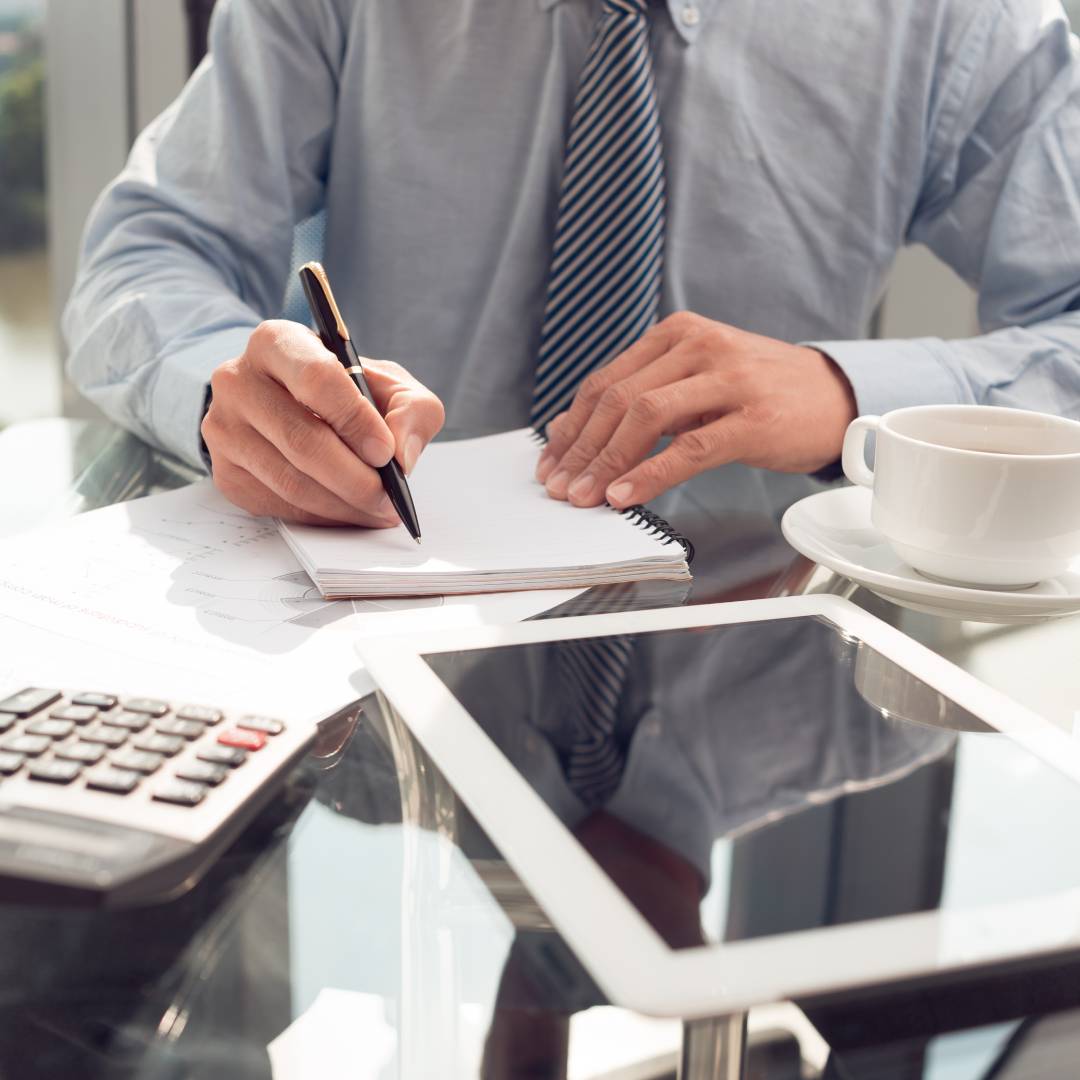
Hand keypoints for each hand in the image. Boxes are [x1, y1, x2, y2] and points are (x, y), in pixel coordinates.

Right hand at [202, 319, 444, 524]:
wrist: (292, 405)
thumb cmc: (344, 391)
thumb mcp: (389, 384)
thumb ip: (411, 409)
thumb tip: (401, 455)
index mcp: (277, 342)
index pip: (316, 379)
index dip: (355, 420)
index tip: (385, 452)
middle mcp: (238, 380)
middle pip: (302, 439)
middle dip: (355, 477)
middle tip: (388, 496)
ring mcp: (223, 429)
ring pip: (290, 481)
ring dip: (343, 504)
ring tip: (378, 509)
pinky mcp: (225, 473)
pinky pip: (279, 505)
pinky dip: (323, 517)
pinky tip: (348, 511)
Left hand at [535, 311, 856, 507]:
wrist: (834, 396)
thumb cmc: (758, 393)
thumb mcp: (694, 383)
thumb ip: (640, 397)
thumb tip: (568, 430)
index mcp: (678, 334)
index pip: (606, 381)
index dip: (572, 426)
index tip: (550, 461)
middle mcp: (699, 346)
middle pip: (618, 399)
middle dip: (580, 449)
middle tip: (558, 486)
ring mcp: (728, 379)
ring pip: (645, 418)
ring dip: (606, 462)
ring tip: (584, 496)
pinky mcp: (752, 418)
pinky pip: (688, 448)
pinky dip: (649, 474)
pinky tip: (625, 494)